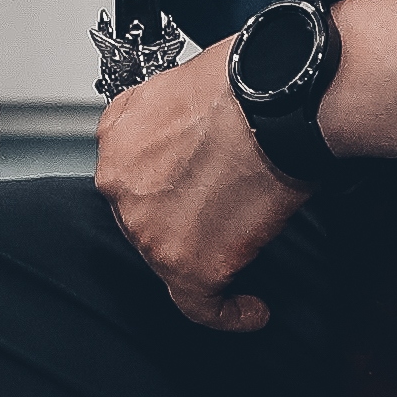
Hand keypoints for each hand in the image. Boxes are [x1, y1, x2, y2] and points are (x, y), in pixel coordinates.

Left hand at [96, 44, 308, 334]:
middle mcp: (121, 186)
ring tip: (243, 253)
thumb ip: (167, 125)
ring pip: (170, 258)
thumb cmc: (248, 82)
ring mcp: (149, 229)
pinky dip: (228, 313)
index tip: (181, 200)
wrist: (279, 99)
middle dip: (180, 219)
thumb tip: (192, 142)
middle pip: (145, 218)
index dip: (161, 190)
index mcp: (116, 138)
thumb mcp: (178, 88)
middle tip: (222, 217)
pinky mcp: (188, 263)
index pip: (131, 177)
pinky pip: (201, 306)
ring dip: (205, 258)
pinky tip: (250, 310)